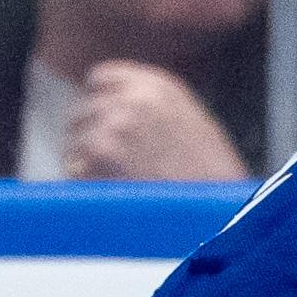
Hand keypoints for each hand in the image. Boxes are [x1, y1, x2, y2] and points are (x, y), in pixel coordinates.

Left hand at [63, 61, 248, 181]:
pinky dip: (88, 189)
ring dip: (89, 167)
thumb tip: (115, 111)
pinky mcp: (97, 157)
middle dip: (92, 139)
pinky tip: (118, 199)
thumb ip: (152, 110)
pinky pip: (74, 172)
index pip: (100, 80)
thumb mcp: (191, 125)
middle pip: (82, 113)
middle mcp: (132, 100)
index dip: (99, 105)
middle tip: (115, 169)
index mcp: (157, 87)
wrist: (221, 216)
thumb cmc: (212, 181)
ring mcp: (111, 126)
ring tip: (124, 188)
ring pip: (74, 145)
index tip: (103, 125)